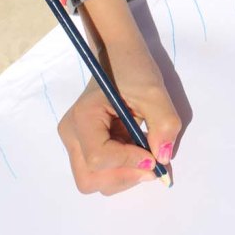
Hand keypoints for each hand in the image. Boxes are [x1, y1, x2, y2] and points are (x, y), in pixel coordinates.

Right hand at [58, 0, 180, 194]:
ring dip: (123, 175)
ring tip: (142, 150)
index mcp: (83, 117)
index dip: (130, 163)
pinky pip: (98, 171)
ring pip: (93, 180)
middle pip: (90, 179)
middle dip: (124, 176)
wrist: (118, 53)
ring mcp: (74, 140)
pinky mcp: (83, 144)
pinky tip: (134, 148)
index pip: (99, 158)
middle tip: (150, 161)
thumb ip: (163, 126)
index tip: (154, 156)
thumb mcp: (155, 92)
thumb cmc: (133, 67)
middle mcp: (71, 133)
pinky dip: (120, 168)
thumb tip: (163, 160)